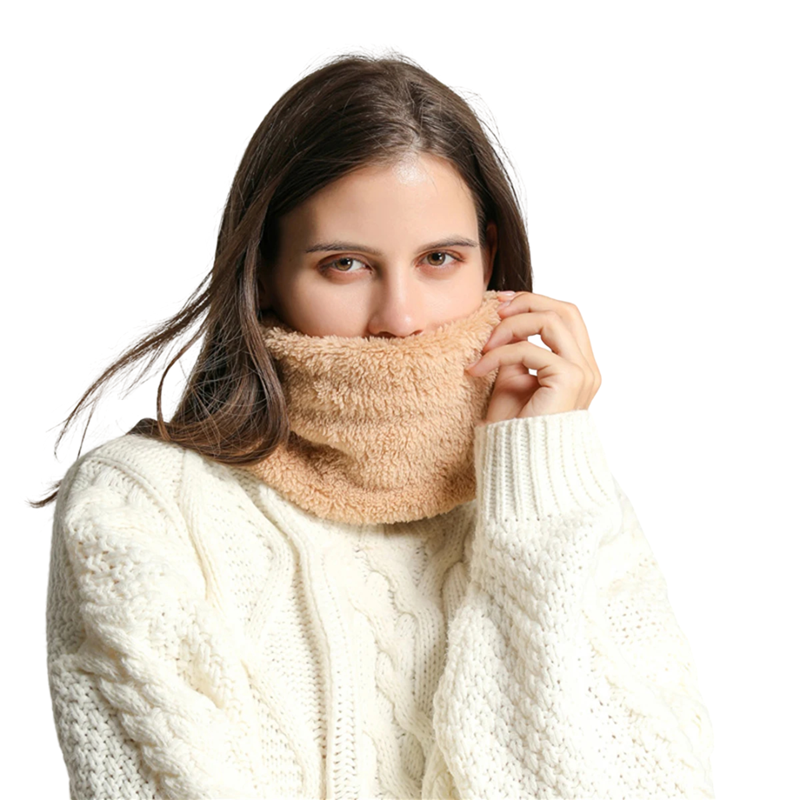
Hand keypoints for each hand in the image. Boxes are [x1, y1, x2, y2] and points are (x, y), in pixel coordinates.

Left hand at [465, 291, 601, 422]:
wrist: (518, 461)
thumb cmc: (514, 427)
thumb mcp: (514, 378)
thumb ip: (517, 350)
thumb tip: (505, 321)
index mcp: (578, 366)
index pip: (566, 317)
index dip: (534, 303)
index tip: (500, 303)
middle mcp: (587, 368)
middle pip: (566, 310)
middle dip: (527, 302)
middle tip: (495, 310)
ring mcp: (582, 373)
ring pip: (551, 321)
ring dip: (511, 325)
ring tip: (485, 344)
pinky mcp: (569, 379)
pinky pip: (530, 349)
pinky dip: (499, 353)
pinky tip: (479, 368)